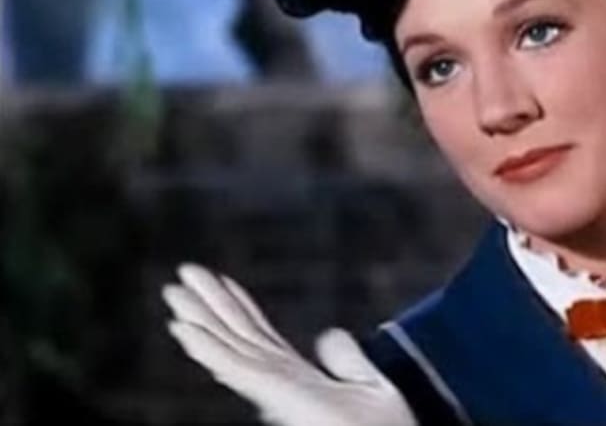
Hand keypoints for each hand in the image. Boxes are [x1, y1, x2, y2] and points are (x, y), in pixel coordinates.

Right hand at [162, 263, 417, 425]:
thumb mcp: (369, 384)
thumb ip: (346, 360)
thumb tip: (326, 334)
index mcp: (297, 376)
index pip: (260, 334)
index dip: (238, 306)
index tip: (219, 280)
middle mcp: (279, 380)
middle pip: (237, 334)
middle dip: (209, 305)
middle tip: (183, 273)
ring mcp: (273, 388)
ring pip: (228, 345)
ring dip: (199, 319)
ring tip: (173, 292)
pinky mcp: (274, 395)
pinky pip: (234, 366)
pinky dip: (207, 347)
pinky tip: (185, 329)